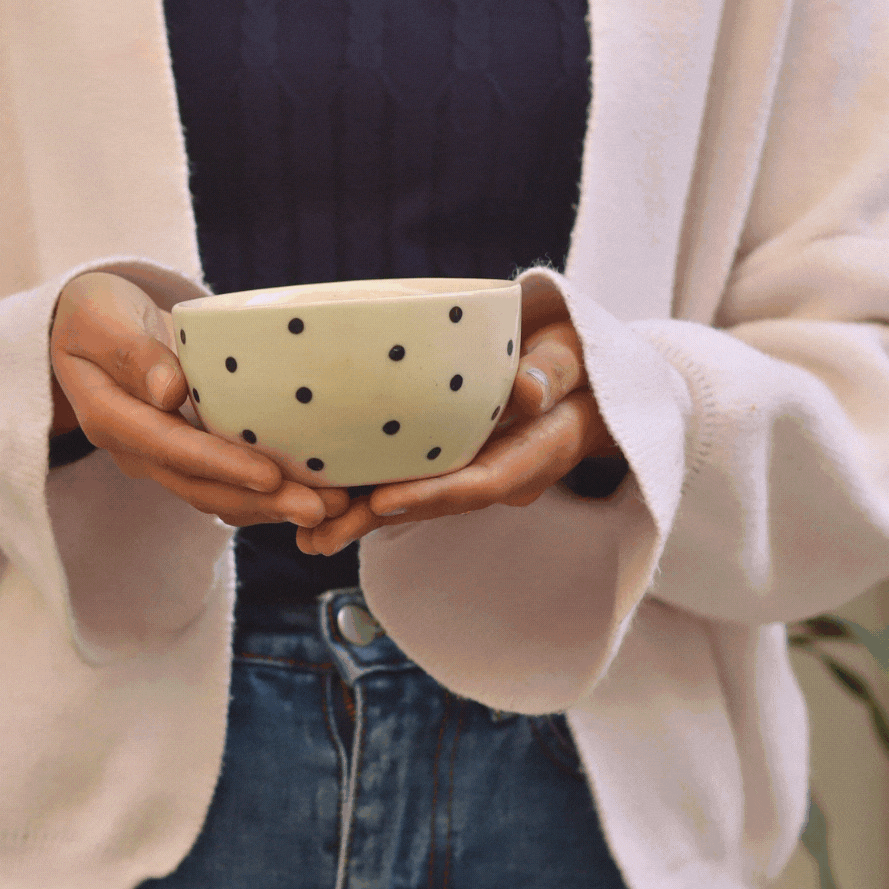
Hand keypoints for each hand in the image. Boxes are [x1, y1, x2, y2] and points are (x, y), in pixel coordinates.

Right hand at [49, 272, 352, 530]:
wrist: (88, 329)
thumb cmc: (95, 314)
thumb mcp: (100, 319)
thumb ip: (133, 352)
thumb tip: (170, 390)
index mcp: (112, 419)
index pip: (172, 449)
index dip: (223, 466)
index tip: (272, 477)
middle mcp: (137, 452)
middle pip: (202, 489)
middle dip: (263, 503)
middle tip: (323, 508)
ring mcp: (163, 460)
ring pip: (220, 497)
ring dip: (275, 507)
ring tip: (334, 508)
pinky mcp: (189, 457)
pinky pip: (229, 487)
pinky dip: (271, 496)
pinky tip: (317, 494)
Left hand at [296, 277, 619, 556]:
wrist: (582, 378)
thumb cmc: (577, 356)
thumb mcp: (576, 353)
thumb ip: (554, 371)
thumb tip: (528, 391)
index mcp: (537, 453)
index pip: (483, 482)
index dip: (432, 495)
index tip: (382, 501)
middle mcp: (502, 473)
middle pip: (437, 503)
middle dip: (377, 520)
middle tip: (319, 535)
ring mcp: (476, 472)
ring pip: (417, 499)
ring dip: (360, 518)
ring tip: (306, 534)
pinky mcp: (453, 462)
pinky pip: (410, 481)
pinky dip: (366, 493)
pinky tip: (319, 503)